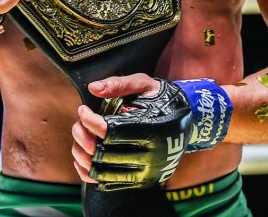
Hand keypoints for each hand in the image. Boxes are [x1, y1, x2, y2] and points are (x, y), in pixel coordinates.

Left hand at [71, 75, 191, 190]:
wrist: (188, 123)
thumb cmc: (162, 100)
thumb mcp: (145, 84)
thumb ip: (119, 84)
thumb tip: (92, 88)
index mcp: (154, 130)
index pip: (112, 132)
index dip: (90, 121)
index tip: (83, 110)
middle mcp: (152, 157)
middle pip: (103, 153)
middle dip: (83, 136)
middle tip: (79, 122)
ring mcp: (147, 174)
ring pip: (101, 171)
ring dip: (82, 154)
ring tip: (81, 137)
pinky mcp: (142, 183)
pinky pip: (107, 183)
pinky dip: (89, 171)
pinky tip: (84, 155)